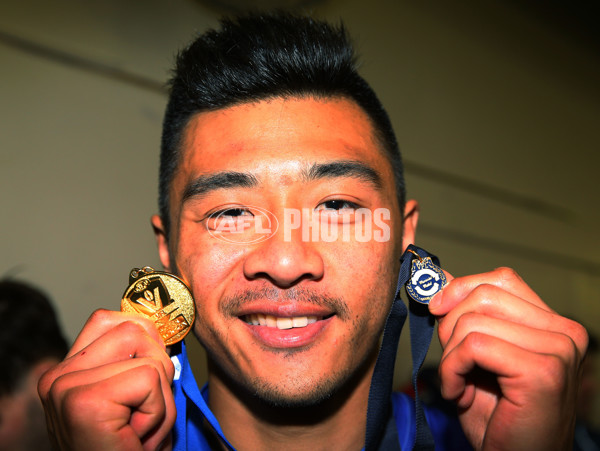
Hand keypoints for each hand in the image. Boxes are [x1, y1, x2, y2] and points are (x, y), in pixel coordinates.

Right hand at [38, 310, 175, 450]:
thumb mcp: (134, 398)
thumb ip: (139, 359)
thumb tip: (165, 325)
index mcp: (68, 370)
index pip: (116, 319)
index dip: (147, 341)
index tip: (149, 380)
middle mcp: (59, 375)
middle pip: (137, 329)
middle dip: (158, 373)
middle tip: (143, 415)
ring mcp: (66, 386)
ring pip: (149, 356)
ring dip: (160, 397)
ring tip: (139, 429)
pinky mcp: (83, 402)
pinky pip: (149, 380)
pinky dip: (158, 413)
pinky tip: (137, 438)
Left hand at [429, 267, 587, 449]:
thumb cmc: (497, 415)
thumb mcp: (475, 353)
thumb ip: (464, 313)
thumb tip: (438, 277)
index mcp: (552, 323)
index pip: (500, 279)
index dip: (461, 290)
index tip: (437, 310)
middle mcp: (564, 332)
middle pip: (484, 294)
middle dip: (451, 325)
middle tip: (454, 360)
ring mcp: (559, 350)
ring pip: (473, 321)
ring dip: (450, 355)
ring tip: (460, 382)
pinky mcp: (543, 372)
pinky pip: (474, 345)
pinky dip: (452, 370)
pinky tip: (460, 394)